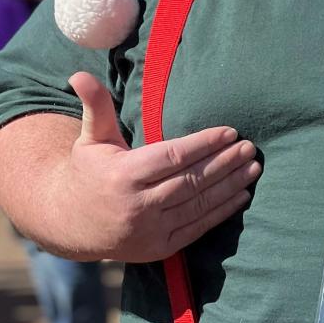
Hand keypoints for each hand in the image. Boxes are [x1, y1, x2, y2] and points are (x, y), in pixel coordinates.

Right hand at [59, 71, 261, 262]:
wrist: (70, 223)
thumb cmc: (87, 172)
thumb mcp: (88, 139)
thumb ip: (95, 106)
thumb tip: (79, 74)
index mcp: (122, 175)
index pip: (172, 157)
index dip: (204, 144)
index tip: (230, 132)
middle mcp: (137, 205)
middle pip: (191, 181)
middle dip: (225, 163)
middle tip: (250, 147)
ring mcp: (149, 231)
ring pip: (198, 205)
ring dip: (230, 186)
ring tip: (253, 168)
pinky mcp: (159, 248)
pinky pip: (197, 228)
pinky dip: (221, 212)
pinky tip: (241, 195)